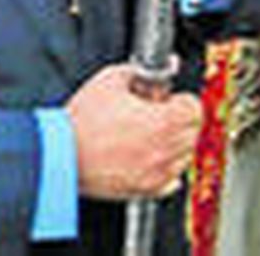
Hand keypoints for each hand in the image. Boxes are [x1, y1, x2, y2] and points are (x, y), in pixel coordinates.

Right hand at [66, 63, 201, 200]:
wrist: (64, 154)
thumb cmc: (84, 120)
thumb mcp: (109, 79)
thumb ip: (138, 70)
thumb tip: (154, 68)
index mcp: (162, 121)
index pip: (195, 108)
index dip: (182, 99)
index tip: (171, 98)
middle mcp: (165, 149)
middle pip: (193, 132)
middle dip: (180, 119)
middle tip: (160, 112)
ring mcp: (158, 173)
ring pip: (185, 157)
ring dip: (174, 143)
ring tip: (149, 133)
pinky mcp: (147, 190)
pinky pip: (172, 180)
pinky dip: (166, 168)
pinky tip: (146, 155)